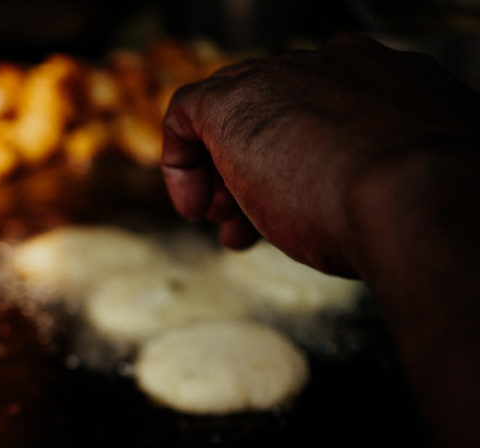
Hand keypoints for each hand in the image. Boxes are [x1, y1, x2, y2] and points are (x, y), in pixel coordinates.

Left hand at [161, 34, 479, 276]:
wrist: (416, 197)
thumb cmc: (415, 210)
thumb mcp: (398, 187)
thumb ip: (369, 182)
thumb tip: (342, 211)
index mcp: (383, 83)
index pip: (320, 117)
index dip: (296, 169)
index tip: (288, 215)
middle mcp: (333, 70)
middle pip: (274, 117)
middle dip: (253, 176)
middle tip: (245, 228)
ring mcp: (282, 78)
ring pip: (231, 117)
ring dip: (223, 177)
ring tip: (227, 227)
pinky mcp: (232, 99)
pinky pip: (187, 112)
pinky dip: (181, 162)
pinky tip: (195, 206)